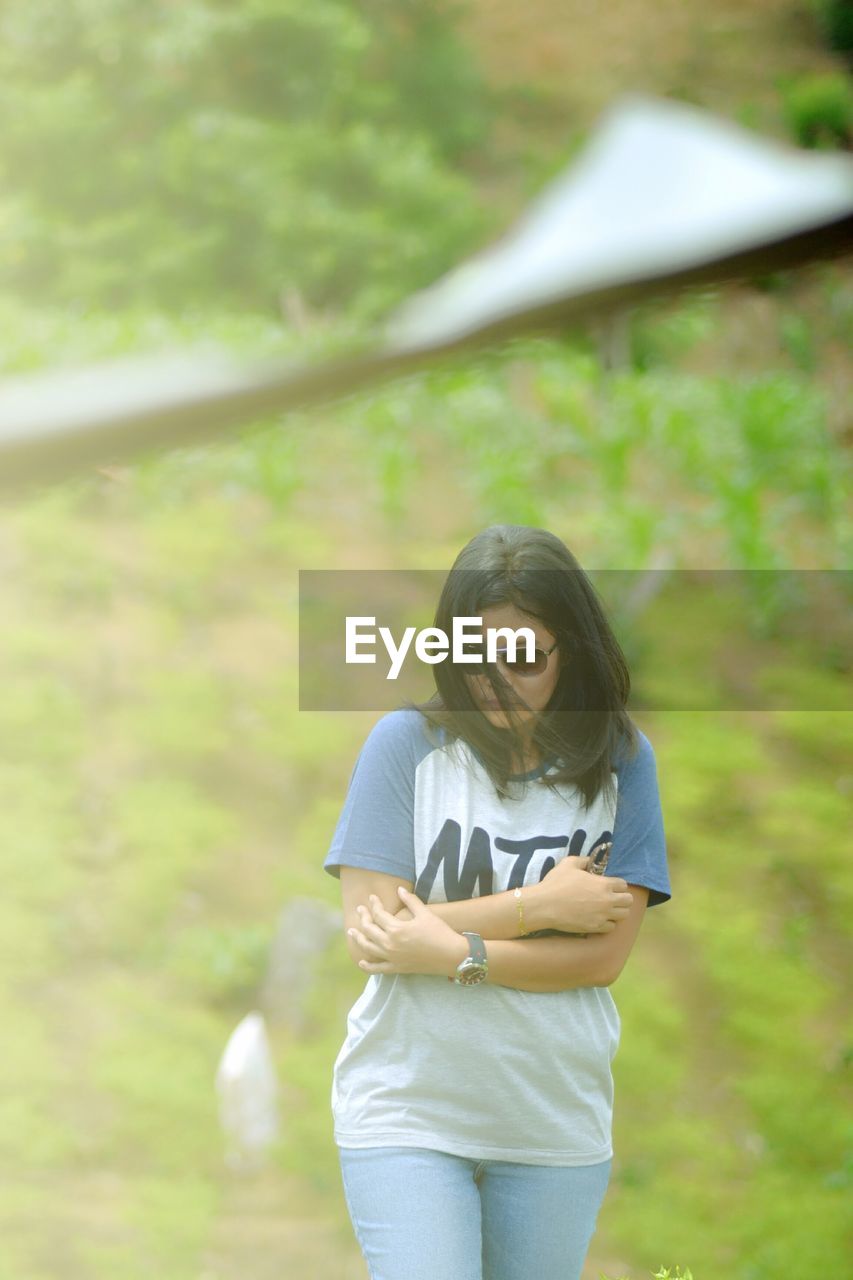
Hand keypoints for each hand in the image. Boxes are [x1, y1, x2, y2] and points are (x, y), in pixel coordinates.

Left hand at [348, 888, 467, 976]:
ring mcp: (392, 957)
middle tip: (360, 910)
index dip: (374, 904)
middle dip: (363, 917)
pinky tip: (361, 962)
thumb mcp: (425, 913)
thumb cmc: (440, 932)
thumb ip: (410, 901)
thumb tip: (399, 889)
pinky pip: (378, 969)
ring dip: (358, 939)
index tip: (371, 897)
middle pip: (369, 929)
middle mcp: (390, 944)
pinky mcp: (397, 968)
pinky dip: (367, 966)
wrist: (452, 956)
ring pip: (368, 948)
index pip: (378, 914)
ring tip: (352, 931)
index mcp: (397, 928)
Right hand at [535, 854, 632, 933]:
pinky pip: (611, 927)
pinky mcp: (596, 928)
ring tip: (607, 909)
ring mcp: (603, 916)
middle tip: (611, 897)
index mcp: (603, 884)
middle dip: (622, 898)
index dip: (617, 884)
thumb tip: (591, 861)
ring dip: (617, 911)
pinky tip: (599, 918)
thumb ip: (584, 860)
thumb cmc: (556, 883)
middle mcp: (607, 900)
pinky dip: (608, 923)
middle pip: (628, 901)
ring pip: (623, 915)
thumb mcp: (569, 863)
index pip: (624, 885)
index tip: (609, 886)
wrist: (545, 905)